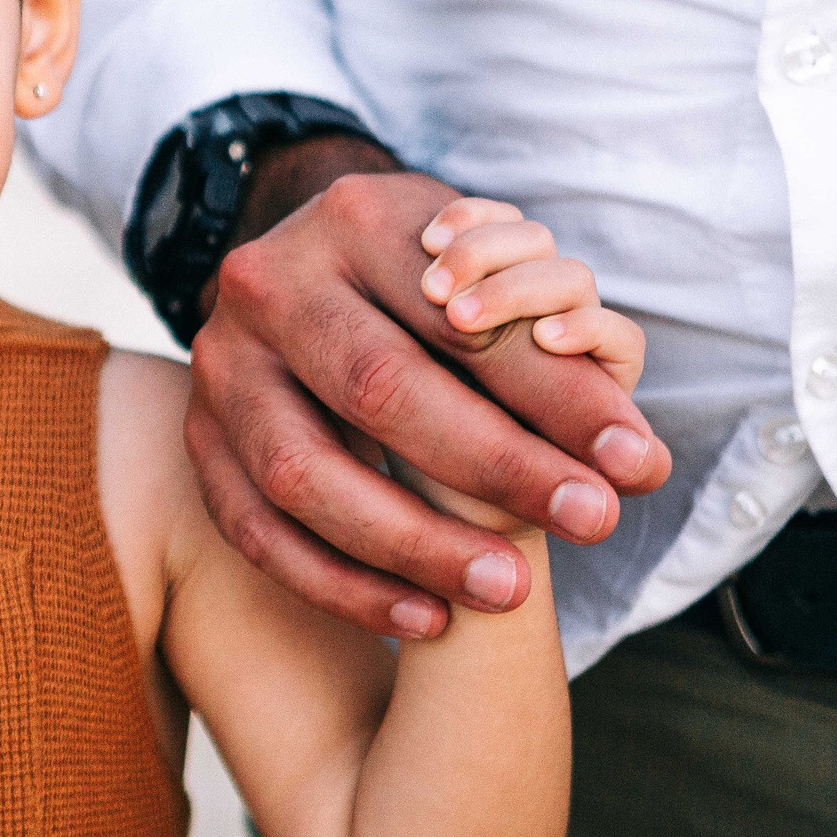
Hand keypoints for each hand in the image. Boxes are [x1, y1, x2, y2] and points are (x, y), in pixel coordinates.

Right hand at [186, 151, 671, 638]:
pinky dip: (341, 584)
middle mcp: (268, 283)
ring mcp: (219, 363)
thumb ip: (546, 347)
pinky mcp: (198, 435)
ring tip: (509, 589)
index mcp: (352, 220)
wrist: (307, 272)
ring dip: (414, 543)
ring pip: (302, 471)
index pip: (461, 317)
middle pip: (379, 387)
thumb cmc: (423, 285)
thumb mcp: (483, 275)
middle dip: (497, 467)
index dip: (555, 395)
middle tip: (591, 522)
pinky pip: (257, 529)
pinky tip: (425, 616)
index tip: (637, 464)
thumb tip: (631, 458)